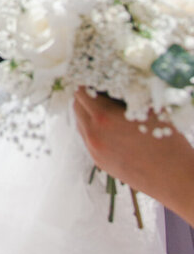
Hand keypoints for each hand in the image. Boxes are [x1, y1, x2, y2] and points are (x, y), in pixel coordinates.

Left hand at [73, 89, 193, 222]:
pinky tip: (112, 126)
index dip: (87, 79)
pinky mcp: (100, 163)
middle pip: (77, 106)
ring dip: (88, 112)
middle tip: (101, 88)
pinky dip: (94, 128)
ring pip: (81, 123)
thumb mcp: (150, 108)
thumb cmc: (168, 141)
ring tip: (107, 107)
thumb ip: (128, 91)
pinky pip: (88, 139)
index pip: (80, 90)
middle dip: (87, 95)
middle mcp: (94, 135)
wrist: (176, 179)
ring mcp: (94, 151)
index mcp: (103, 118)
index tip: (95, 75)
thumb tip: (116, 76)